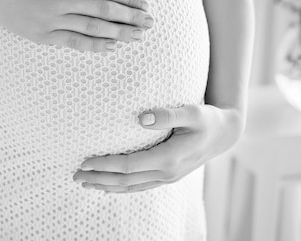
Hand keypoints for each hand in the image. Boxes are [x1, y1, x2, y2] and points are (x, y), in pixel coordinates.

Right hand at [0, 0, 154, 51]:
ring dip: (119, 33)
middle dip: (130, 18)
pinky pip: (75, 42)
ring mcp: (53, 19)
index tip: (144, 5)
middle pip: (104, 11)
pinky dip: (94, 45)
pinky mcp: (44, 36)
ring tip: (137, 37)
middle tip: (150, 23)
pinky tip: (111, 46)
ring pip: (93, 28)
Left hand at [73, 104, 244, 192]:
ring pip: (131, 187)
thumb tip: (141, 117)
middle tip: (76, 175)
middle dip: (99, 178)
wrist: (224, 133)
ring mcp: (168, 177)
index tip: (85, 161)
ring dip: (107, 185)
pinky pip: (140, 186)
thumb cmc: (208, 119)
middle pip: (125, 181)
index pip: (129, 166)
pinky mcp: (168, 176)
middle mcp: (167, 172)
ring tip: (85, 183)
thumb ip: (167, 114)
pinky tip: (110, 185)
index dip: (105, 165)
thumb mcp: (192, 111)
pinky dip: (122, 187)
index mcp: (169, 158)